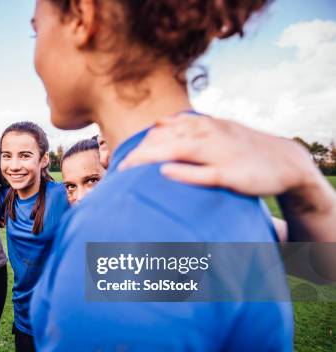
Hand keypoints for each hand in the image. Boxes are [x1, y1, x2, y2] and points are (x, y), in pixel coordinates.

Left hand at [118, 114, 315, 195]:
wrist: (287, 162)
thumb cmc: (244, 148)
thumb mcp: (217, 131)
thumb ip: (188, 128)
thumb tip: (158, 124)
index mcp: (204, 126)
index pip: (165, 131)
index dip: (141, 144)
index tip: (121, 158)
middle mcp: (210, 136)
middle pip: (167, 140)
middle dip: (140, 153)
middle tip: (118, 170)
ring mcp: (221, 154)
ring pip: (182, 151)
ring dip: (153, 158)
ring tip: (129, 169)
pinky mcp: (233, 174)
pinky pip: (206, 173)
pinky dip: (186, 173)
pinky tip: (165, 173)